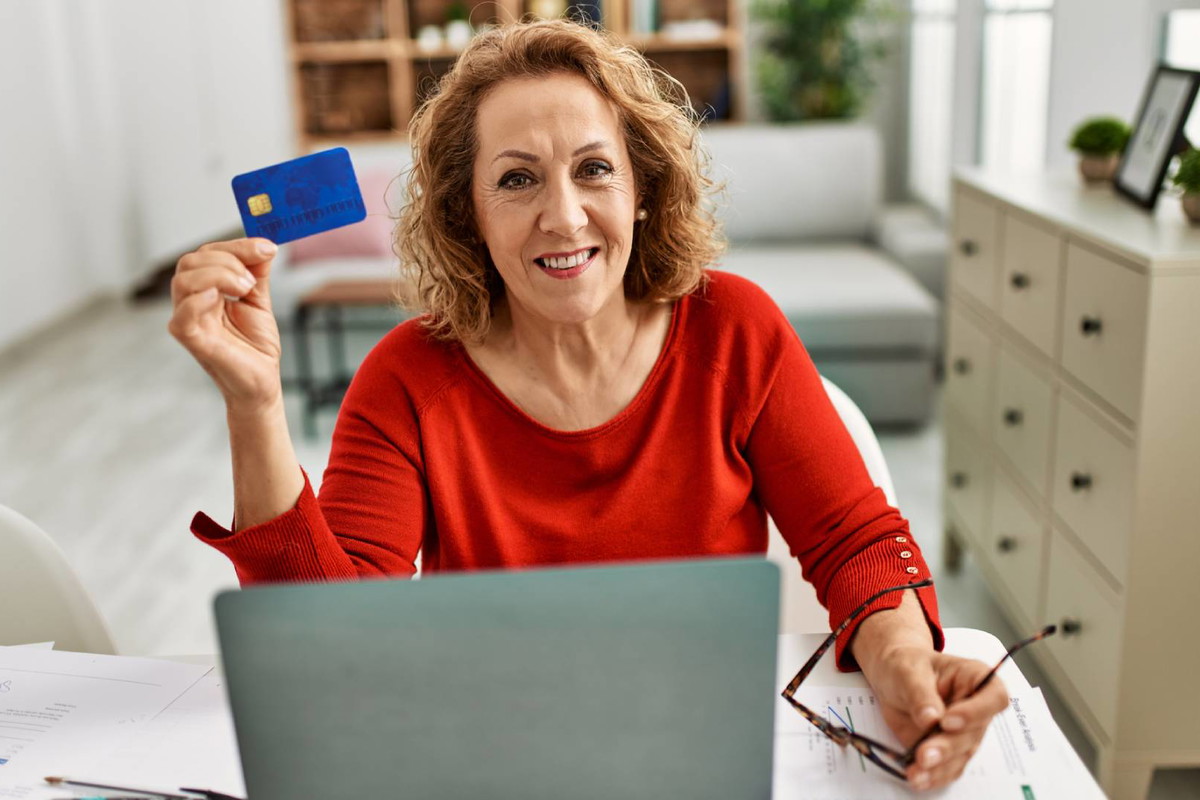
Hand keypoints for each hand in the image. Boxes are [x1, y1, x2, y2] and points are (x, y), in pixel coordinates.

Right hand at [167, 238, 282, 409]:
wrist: (262, 381)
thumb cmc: (255, 346)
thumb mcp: (259, 300)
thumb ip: (257, 272)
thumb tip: (263, 245)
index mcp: (205, 290)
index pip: (206, 254)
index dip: (235, 246)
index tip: (267, 248)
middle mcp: (191, 302)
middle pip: (190, 262)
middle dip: (227, 259)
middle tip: (253, 278)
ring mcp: (188, 320)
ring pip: (184, 280)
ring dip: (220, 274)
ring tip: (245, 289)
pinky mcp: (191, 339)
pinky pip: (183, 313)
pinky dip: (201, 299)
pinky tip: (222, 299)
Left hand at [861, 645, 1008, 789]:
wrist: (891, 677)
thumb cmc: (906, 665)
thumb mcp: (908, 671)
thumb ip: (920, 694)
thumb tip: (930, 719)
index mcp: (974, 678)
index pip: (994, 697)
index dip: (976, 712)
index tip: (948, 721)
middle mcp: (975, 708)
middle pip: (974, 733)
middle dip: (948, 747)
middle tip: (924, 754)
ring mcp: (964, 731)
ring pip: (961, 754)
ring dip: (940, 766)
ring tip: (916, 771)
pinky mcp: (949, 749)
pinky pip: (948, 767)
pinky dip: (933, 775)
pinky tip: (918, 777)